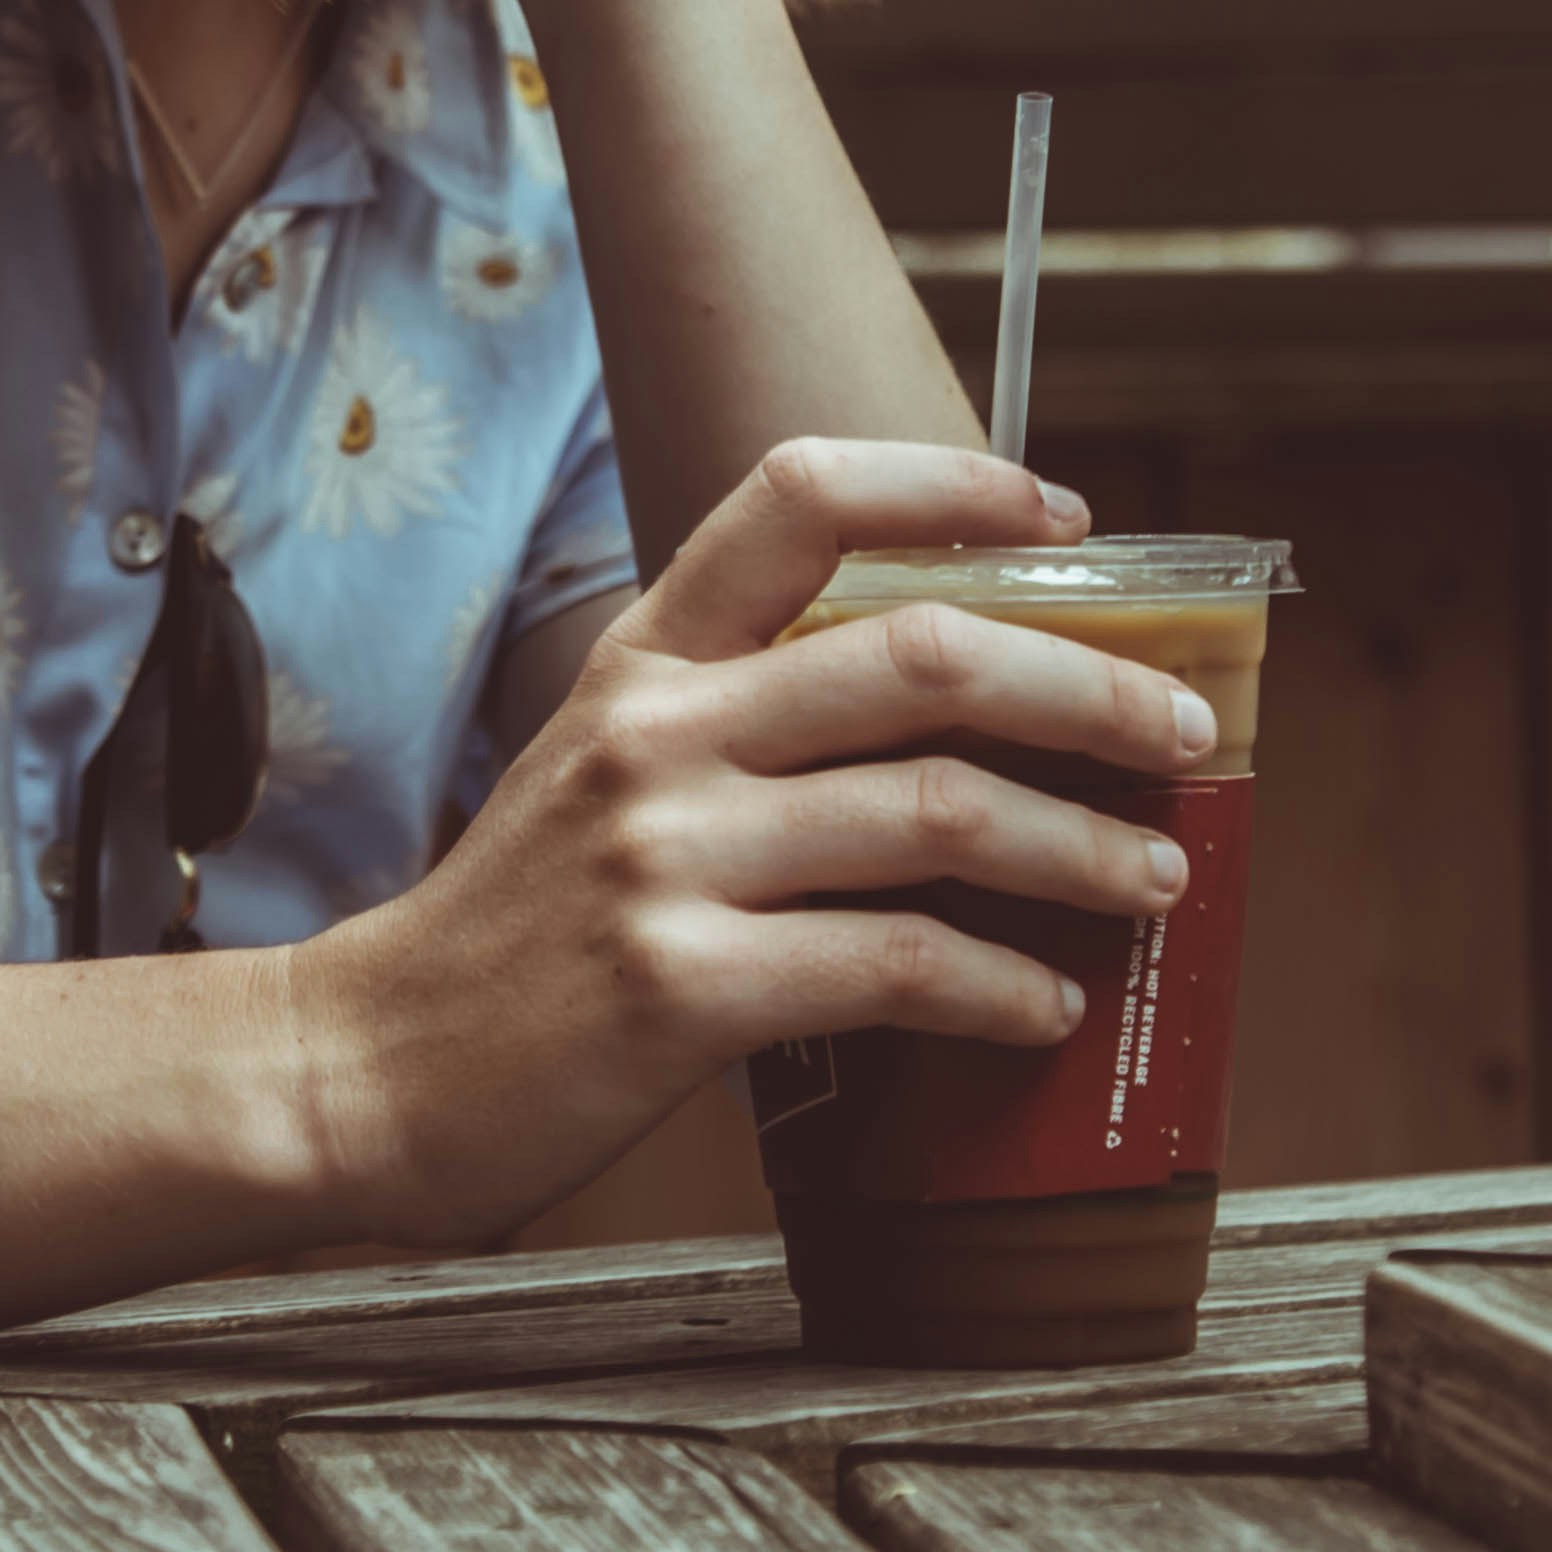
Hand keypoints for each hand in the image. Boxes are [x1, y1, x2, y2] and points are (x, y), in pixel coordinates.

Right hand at [278, 436, 1221, 1252]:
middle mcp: (660, 732)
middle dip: (1089, 685)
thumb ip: (743, 724)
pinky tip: (1047, 1007)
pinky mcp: (682, 985)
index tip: (1067, 514)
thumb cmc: (516, 932)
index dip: (949, 483)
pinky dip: (1001, 986)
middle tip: (1185, 725)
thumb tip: (956, 717)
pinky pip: (896, 964)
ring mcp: (667, 856)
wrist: (367, 1068)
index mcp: (647, 659)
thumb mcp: (604, 772)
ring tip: (1155, 877)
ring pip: (938, 810)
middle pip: (924, 654)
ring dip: (1080, 846)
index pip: (796, 495)